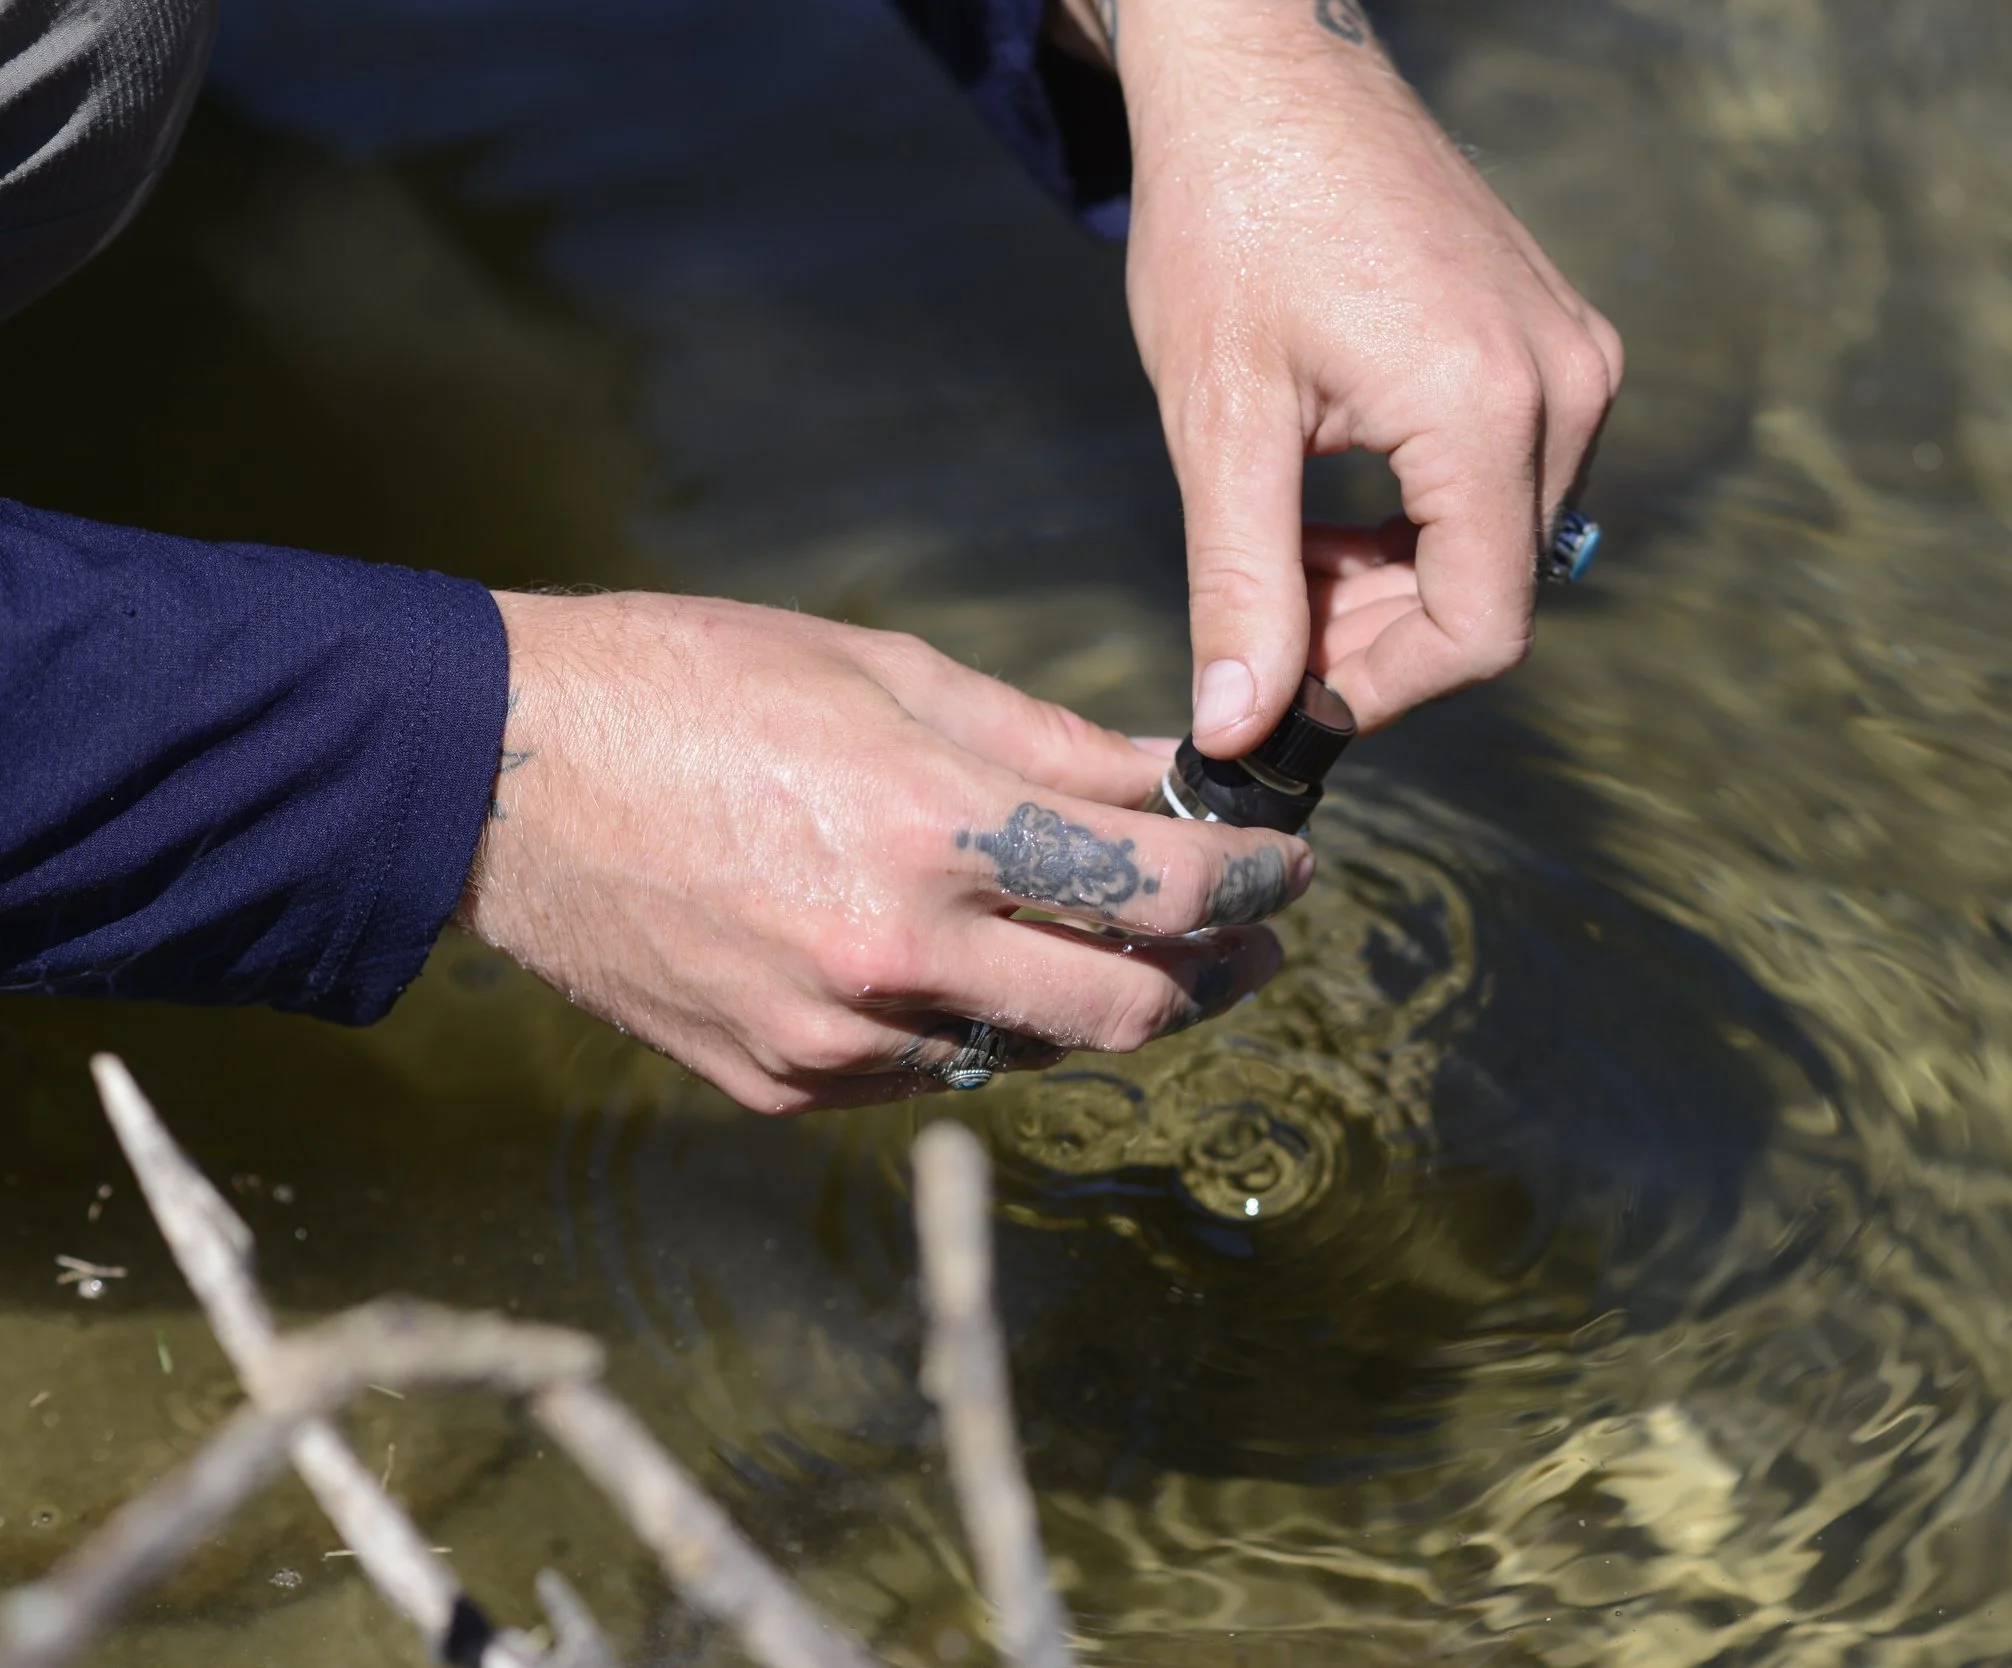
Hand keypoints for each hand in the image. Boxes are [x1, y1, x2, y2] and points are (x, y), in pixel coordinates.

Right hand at [456, 592, 1310, 1112]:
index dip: (1253, 883)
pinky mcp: (779, 1085)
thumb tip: (1164, 775)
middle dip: (1212, 974)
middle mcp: (894, 955)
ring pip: (1031, 1054)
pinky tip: (973, 968)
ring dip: (1096, 1006)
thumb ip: (1045, 744)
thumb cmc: (688, 683)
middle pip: (1127, 1011)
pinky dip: (977, 1027)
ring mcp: (833, 1038)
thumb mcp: (885, 671)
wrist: (492, 775)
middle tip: (1242, 938)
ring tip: (1114, 946)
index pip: (1160, 888)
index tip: (1285, 870)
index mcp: (931, 828)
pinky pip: (925, 1073)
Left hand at [1104, 0, 1623, 753]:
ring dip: (1398, 580)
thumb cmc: (1231, 214)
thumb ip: (1239, 584)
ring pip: (1504, 547)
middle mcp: (1564, 386)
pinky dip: (1426, 521)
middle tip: (1269, 613)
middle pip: (1497, 595)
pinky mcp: (1558, 341)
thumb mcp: (1220, 416)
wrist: (1267, 69)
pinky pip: (1514, 483)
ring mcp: (1574, 357)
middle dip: (1379, 635)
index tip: (1293, 697)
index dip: (1384, 690)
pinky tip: (1339, 493)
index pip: (1482, 630)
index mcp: (1488, 406)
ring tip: (1290, 539)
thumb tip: (1240, 728)